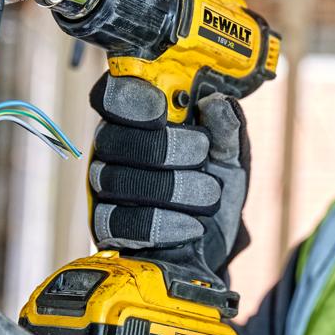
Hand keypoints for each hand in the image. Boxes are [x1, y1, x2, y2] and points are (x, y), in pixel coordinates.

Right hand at [88, 72, 250, 283]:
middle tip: (202, 153)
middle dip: (165, 147)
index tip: (163, 106)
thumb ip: (225, 128)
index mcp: (136, 117)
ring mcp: (104, 187)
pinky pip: (120, 224)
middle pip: (114, 139)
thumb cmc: (214, 181)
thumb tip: (216, 103)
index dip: (131, 97)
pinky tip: (191, 225)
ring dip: (174, 188)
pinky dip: (162, 224)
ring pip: (119, 181)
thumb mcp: (229, 153)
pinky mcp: (106, 227)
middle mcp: (112, 147)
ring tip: (210, 194)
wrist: (215, 238)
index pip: (112, 95)